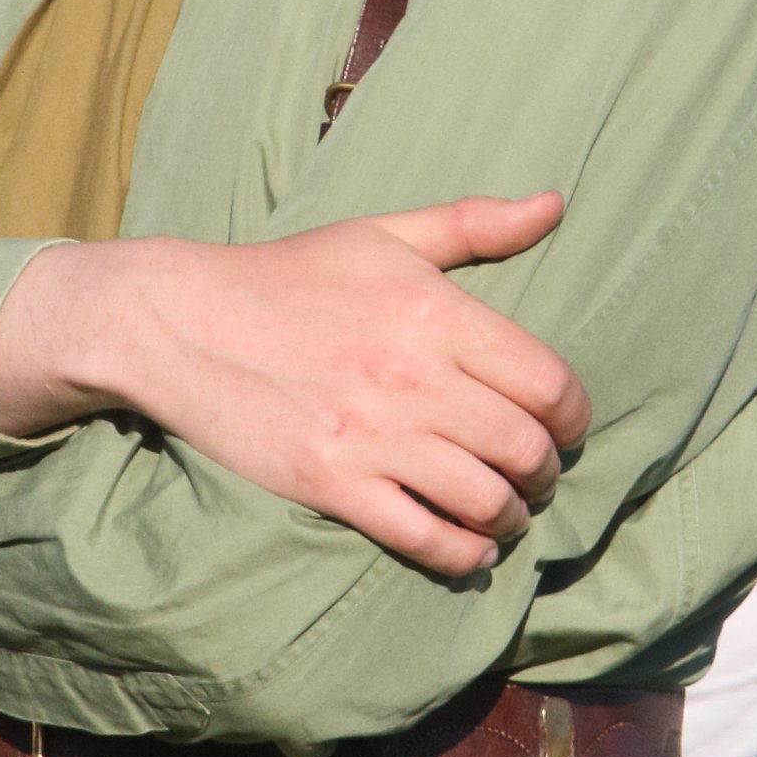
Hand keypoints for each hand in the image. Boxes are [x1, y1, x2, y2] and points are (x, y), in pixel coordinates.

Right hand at [0, 197, 590, 573]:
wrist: (182, 321)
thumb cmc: (290, 276)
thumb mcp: (383, 233)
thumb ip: (474, 223)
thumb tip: (554, 204)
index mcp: (436, 312)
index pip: (548, 383)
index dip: (574, 416)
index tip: (566, 427)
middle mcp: (414, 377)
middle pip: (525, 448)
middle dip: (545, 472)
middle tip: (537, 475)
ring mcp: (372, 435)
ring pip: (484, 499)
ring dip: (510, 517)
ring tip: (505, 514)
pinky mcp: (331, 482)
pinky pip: (423, 536)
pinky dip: (461, 553)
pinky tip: (470, 549)